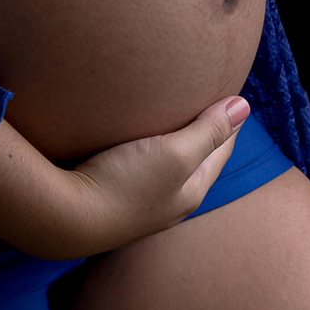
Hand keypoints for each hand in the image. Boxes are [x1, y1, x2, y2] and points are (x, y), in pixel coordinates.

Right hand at [0, 95, 249, 259]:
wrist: (64, 216)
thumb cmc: (125, 184)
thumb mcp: (175, 154)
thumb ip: (209, 130)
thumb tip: (245, 106)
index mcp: (190, 190)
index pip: (220, 149)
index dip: (228, 121)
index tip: (230, 92)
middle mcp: (168, 200)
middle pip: (195, 158)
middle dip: (203, 130)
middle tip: (205, 97)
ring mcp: (139, 200)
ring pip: (166, 162)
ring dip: (172, 138)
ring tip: (170, 111)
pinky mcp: (111, 192)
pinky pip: (138, 163)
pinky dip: (145, 145)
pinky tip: (131, 134)